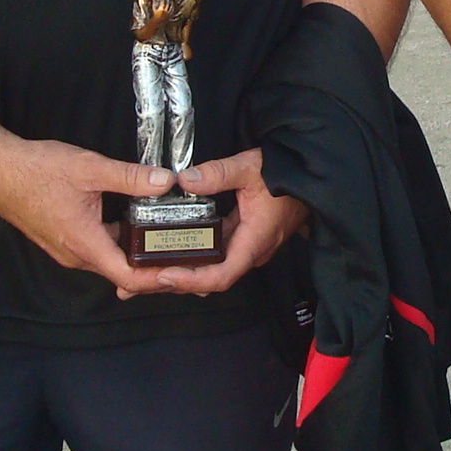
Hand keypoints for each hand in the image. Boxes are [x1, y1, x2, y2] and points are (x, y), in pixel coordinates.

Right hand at [0, 136, 178, 297]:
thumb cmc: (35, 170)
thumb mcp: (90, 168)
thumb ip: (130, 177)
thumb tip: (166, 182)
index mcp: (84, 243)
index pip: (128, 276)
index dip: (158, 279)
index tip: (183, 272)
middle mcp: (75, 255)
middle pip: (121, 273)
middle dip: (153, 269)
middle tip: (184, 259)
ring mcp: (66, 250)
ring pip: (108, 261)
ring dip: (134, 256)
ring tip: (166, 244)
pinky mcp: (60, 240)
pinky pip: (95, 250)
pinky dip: (116, 245)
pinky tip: (133, 227)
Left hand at [156, 148, 307, 295]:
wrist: (311, 176)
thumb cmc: (288, 175)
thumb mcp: (250, 168)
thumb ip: (218, 174)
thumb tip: (185, 180)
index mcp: (253, 241)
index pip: (221, 276)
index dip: (191, 280)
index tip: (164, 276)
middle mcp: (251, 252)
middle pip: (211, 279)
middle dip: (176, 282)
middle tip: (139, 282)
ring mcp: (248, 247)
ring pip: (213, 269)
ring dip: (183, 272)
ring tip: (148, 271)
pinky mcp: (245, 238)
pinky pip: (217, 255)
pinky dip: (194, 257)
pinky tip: (172, 251)